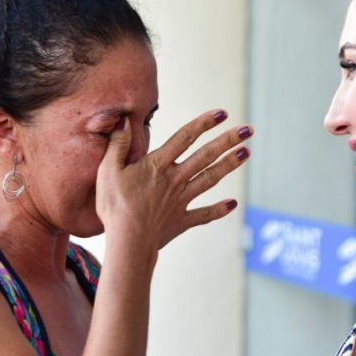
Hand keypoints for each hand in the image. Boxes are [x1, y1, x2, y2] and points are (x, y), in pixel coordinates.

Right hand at [97, 109, 250, 251]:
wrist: (128, 242)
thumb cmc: (115, 206)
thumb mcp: (108, 170)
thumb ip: (118, 144)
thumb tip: (122, 120)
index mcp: (157, 165)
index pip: (185, 138)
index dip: (204, 123)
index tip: (222, 114)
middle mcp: (175, 180)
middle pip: (206, 156)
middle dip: (227, 141)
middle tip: (248, 130)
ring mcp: (181, 200)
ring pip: (210, 178)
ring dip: (229, 165)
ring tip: (246, 153)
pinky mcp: (182, 220)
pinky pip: (205, 214)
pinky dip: (220, 209)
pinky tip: (233, 204)